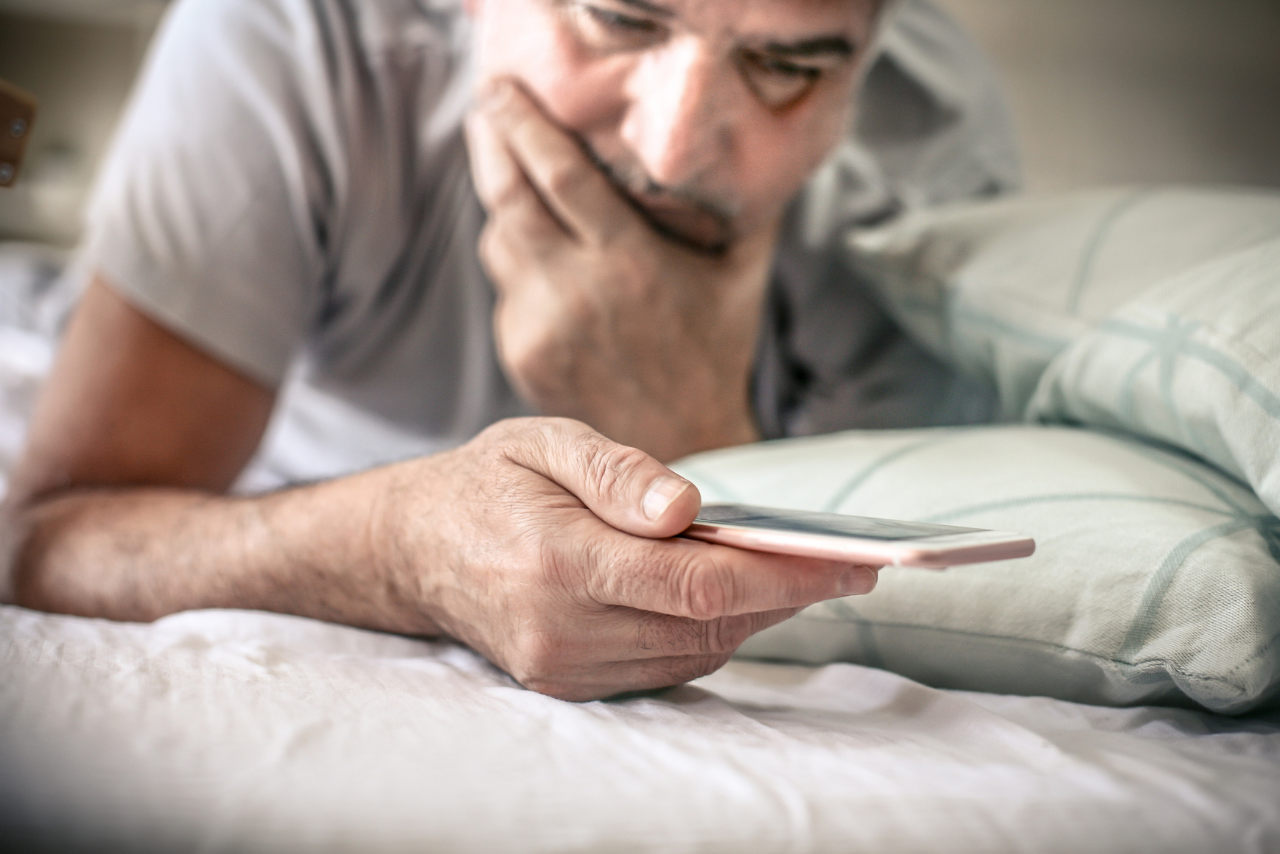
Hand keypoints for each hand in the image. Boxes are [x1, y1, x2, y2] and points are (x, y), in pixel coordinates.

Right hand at [378, 417, 877, 700]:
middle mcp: (560, 628)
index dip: (783, 575)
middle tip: (846, 562)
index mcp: (556, 559)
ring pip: (695, 651)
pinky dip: (709, 632)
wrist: (412, 549)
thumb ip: (616, 472)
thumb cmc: (488, 482)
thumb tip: (688, 508)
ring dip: (753, 614)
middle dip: (787, 594)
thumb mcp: (543, 441)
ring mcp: (563, 666)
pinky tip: (728, 596)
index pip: (696, 582)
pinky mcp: (567, 683)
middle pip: (707, 623)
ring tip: (796, 572)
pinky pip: (665, 666)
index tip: (851, 561)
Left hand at [465, 81, 775, 462]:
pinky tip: (540, 257)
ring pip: (500, 243)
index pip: (560, 176)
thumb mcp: (740, 274)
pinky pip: (505, 289)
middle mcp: (577, 292)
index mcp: (630, 263)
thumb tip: (750, 152)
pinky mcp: (522, 352)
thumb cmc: (714, 353)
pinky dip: (518, 264)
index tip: (505, 92)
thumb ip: (742, 210)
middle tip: (487, 110)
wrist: (683, 441)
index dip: (526, 126)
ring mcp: (541, 326)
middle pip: (509, 199)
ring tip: (512, 175)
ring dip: (503, 204)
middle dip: (491, 146)